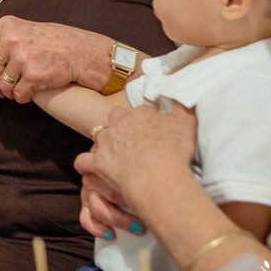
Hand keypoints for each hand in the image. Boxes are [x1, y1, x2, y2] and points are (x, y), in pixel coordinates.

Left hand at [0, 15, 111, 101]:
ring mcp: (22, 58)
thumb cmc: (49, 41)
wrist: (78, 51)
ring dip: (6, 92)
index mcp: (4, 27)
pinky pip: (17, 94)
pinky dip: (20, 97)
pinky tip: (27, 92)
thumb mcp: (20, 29)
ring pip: (1, 85)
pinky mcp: (34, 76)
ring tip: (13, 91)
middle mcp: (11, 40)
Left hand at [74, 104, 196, 235]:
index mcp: (139, 113)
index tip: (153, 132)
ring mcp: (105, 142)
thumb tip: (181, 94)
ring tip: (118, 156)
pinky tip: (92, 167)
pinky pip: (83, 161)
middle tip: (134, 141)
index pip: (141, 111)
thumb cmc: (174, 151)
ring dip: (106, 144)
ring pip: (100, 137)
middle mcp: (118, 123)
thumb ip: (183, 107)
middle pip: (116, 117)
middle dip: (122, 126)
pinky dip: (86, 164)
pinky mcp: (97, 162)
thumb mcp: (187, 123)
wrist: (157, 177)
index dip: (146, 122)